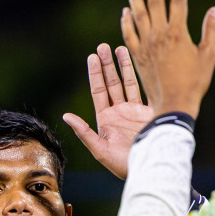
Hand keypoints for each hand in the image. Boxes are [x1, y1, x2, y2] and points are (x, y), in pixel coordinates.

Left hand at [62, 44, 154, 179]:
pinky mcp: (149, 112)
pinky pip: (144, 89)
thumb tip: (66, 115)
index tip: (92, 56)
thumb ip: (84, 132)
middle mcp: (119, 113)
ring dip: (122, 66)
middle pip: (111, 83)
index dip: (95, 74)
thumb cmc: (123, 165)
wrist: (149, 169)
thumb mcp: (100, 150)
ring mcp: (134, 111)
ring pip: (127, 83)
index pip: (98, 91)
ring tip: (118, 48)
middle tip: (102, 46)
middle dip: (106, 65)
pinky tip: (140, 61)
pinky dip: (141, 75)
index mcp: (105, 120)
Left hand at [120, 0, 214, 119]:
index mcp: (178, 33)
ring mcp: (145, 45)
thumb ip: (211, 31)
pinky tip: (125, 13)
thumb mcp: (209, 56)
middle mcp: (159, 35)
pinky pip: (128, 35)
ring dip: (135, 0)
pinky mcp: (137, 56)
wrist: (173, 104)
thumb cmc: (194, 82)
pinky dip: (126, 23)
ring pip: (138, 16)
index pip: (178, 4)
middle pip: (154, 5)